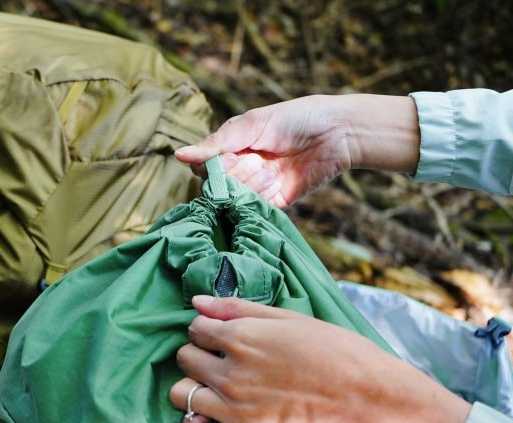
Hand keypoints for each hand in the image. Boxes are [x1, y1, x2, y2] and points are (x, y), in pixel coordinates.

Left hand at [169, 296, 470, 422]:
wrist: (371, 400)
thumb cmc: (337, 353)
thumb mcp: (289, 319)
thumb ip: (238, 308)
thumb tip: (198, 301)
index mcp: (242, 337)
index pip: (195, 328)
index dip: (207, 332)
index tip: (222, 340)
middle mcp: (232, 372)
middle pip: (185, 358)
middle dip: (200, 357)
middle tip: (224, 366)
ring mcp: (235, 410)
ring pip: (181, 394)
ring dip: (195, 390)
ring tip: (218, 393)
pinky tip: (216, 419)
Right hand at [175, 94, 419, 207]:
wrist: (335, 132)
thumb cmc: (293, 119)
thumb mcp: (250, 125)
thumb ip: (214, 144)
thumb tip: (179, 155)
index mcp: (231, 149)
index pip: (203, 168)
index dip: (210, 166)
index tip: (225, 156)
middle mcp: (240, 170)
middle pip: (218, 186)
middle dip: (234, 174)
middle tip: (255, 159)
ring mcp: (257, 188)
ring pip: (236, 199)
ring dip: (252, 183)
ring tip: (271, 167)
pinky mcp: (276, 202)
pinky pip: (256, 210)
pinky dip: (261, 198)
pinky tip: (275, 179)